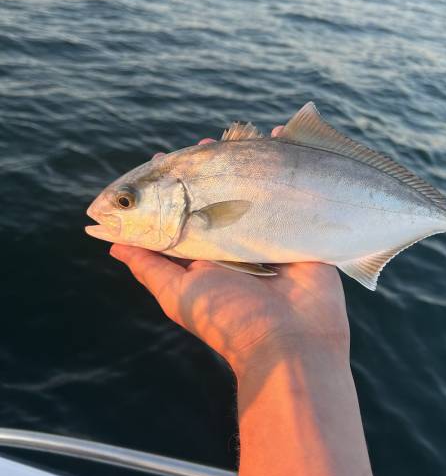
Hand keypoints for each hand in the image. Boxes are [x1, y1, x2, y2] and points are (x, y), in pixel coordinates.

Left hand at [109, 127, 349, 376]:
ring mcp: (270, 234)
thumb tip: (113, 245)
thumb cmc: (229, 318)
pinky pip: (297, 190)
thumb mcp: (178, 294)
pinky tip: (285, 136)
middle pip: (221, 194)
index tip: (165, 157)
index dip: (173, 184)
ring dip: (250, 158)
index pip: (184, 211)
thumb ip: (149, 268)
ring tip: (243, 134)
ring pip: (257, 188)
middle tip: (208, 142)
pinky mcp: (302, 230)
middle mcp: (237, 241)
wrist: (291, 341)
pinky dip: (293, 161)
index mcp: (207, 254)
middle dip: (214, 165)